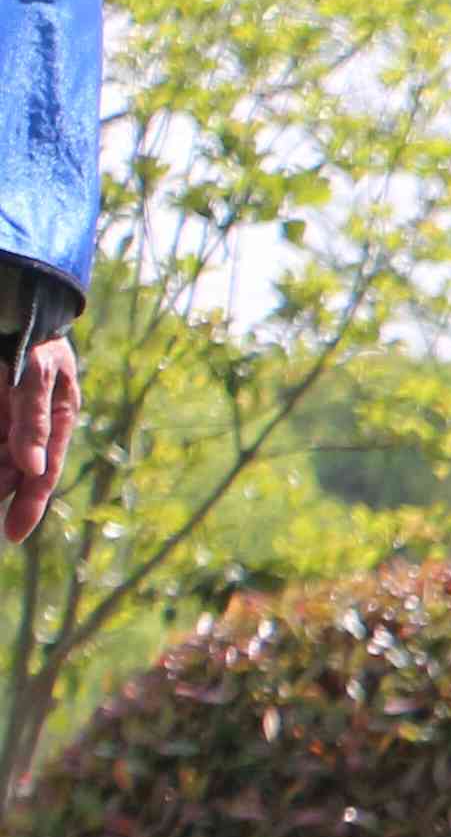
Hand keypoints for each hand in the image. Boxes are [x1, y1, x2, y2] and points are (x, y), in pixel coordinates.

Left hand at [1, 331, 69, 541]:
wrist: (15, 302)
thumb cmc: (29, 335)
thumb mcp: (33, 374)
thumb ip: (31, 419)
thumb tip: (32, 467)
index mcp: (59, 416)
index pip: (44, 469)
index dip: (29, 504)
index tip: (12, 535)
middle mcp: (35, 421)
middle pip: (17, 470)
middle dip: (1, 494)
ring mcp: (11, 414)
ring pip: (0, 457)